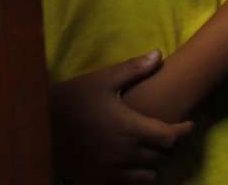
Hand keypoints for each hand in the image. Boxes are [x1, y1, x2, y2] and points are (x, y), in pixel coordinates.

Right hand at [50, 51, 195, 183]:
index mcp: (130, 129)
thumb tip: (159, 55)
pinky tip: (128, 163)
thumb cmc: (72, 99)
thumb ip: (133, 69)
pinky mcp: (97, 182)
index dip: (184, 131)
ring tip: (147, 149)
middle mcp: (125, 155)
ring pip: (147, 176)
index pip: (170, 137)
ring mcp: (111, 172)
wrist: (38, 126)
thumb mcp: (102, 80)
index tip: (189, 124)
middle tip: (166, 132)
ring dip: (152, 163)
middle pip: (162, 156)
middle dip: (168, 145)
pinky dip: (133, 176)